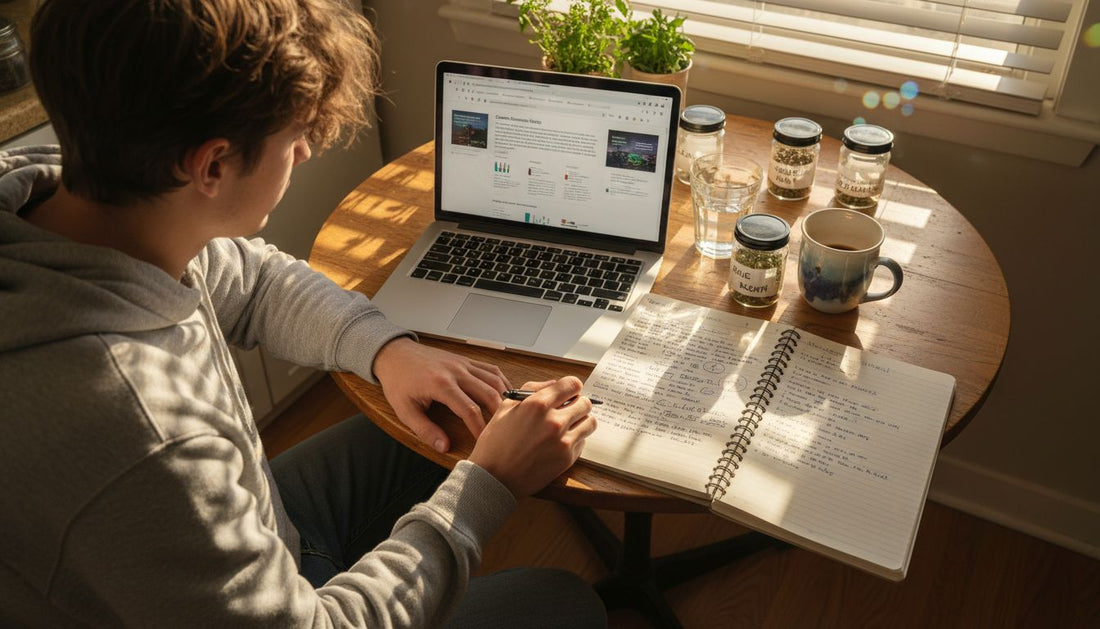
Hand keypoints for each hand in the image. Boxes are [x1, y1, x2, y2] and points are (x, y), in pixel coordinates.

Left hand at [373, 337, 510, 452]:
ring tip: (509, 415)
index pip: (469, 410)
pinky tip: (504, 395)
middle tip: (505, 431)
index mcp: (441, 385)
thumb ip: (425, 430)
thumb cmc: (398, 380)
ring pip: (495, 380)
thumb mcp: (404, 410)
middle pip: (490, 393)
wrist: (395, 353)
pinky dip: (502, 382)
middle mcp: (456, 372)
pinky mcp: (466, 360)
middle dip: (500, 414)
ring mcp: (463, 364)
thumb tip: (443, 446)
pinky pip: (491, 369)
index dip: (480, 429)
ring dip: (505, 397)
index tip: (485, 443)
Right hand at [469, 377, 597, 497]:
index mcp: (538, 404)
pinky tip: (560, 442)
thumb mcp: (506, 407)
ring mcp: (563, 441)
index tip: (569, 392)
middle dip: (578, 404)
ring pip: (590, 422)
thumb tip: (554, 384)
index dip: (571, 387)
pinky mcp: (567, 459)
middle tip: (568, 409)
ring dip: (581, 421)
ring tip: (569, 425)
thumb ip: (532, 389)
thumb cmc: (495, 442)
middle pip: (585, 403)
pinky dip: (576, 439)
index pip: (572, 384)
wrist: (493, 478)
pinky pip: (583, 441)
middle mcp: (554, 421)